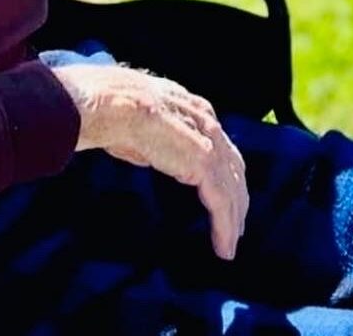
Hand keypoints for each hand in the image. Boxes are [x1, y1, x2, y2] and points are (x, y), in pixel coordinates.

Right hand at [53, 63, 247, 259]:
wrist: (114, 104)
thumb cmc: (114, 110)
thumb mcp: (141, 123)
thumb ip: (153, 138)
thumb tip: (148, 151)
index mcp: (194, 109)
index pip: (219, 144)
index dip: (225, 170)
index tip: (225, 192)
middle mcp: (208, 124)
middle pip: (233, 166)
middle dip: (238, 197)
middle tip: (236, 225)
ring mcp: (208, 145)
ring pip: (231, 188)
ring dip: (233, 219)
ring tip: (230, 245)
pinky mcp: (203, 165)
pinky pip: (221, 202)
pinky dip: (224, 227)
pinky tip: (223, 248)